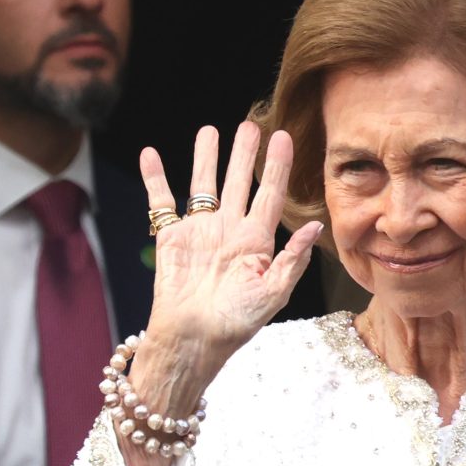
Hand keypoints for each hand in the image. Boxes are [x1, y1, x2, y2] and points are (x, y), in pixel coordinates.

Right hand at [138, 120, 326, 364]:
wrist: (193, 340)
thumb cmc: (235, 324)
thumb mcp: (273, 294)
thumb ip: (293, 260)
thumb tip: (315, 227)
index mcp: (256, 242)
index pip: (269, 194)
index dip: (276, 166)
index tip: (283, 136)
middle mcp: (229, 231)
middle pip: (237, 182)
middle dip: (243, 154)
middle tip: (249, 124)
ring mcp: (199, 232)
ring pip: (202, 185)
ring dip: (205, 158)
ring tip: (209, 130)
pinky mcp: (170, 238)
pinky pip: (161, 203)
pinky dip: (154, 179)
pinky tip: (150, 155)